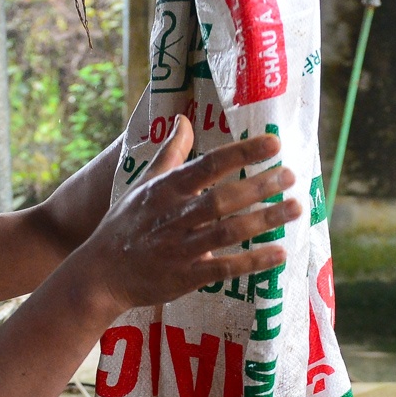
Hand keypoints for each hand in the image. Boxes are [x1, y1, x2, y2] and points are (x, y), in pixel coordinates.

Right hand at [70, 117, 299, 316]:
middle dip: (259, 186)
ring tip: (295, 207)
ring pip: (228, 231)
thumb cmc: (124, 225)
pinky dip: (252, 261)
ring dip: (264, 219)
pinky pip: (224, 268)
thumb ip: (169, 154)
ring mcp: (180, 248)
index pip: (208, 166)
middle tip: (292, 175)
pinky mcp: (185, 277)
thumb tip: (183, 119)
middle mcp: (173, 217)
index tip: (273, 143)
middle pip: (223, 198)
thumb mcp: (142, 185)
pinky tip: (279, 253)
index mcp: (165, 190)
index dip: (241, 153)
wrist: (99, 274)